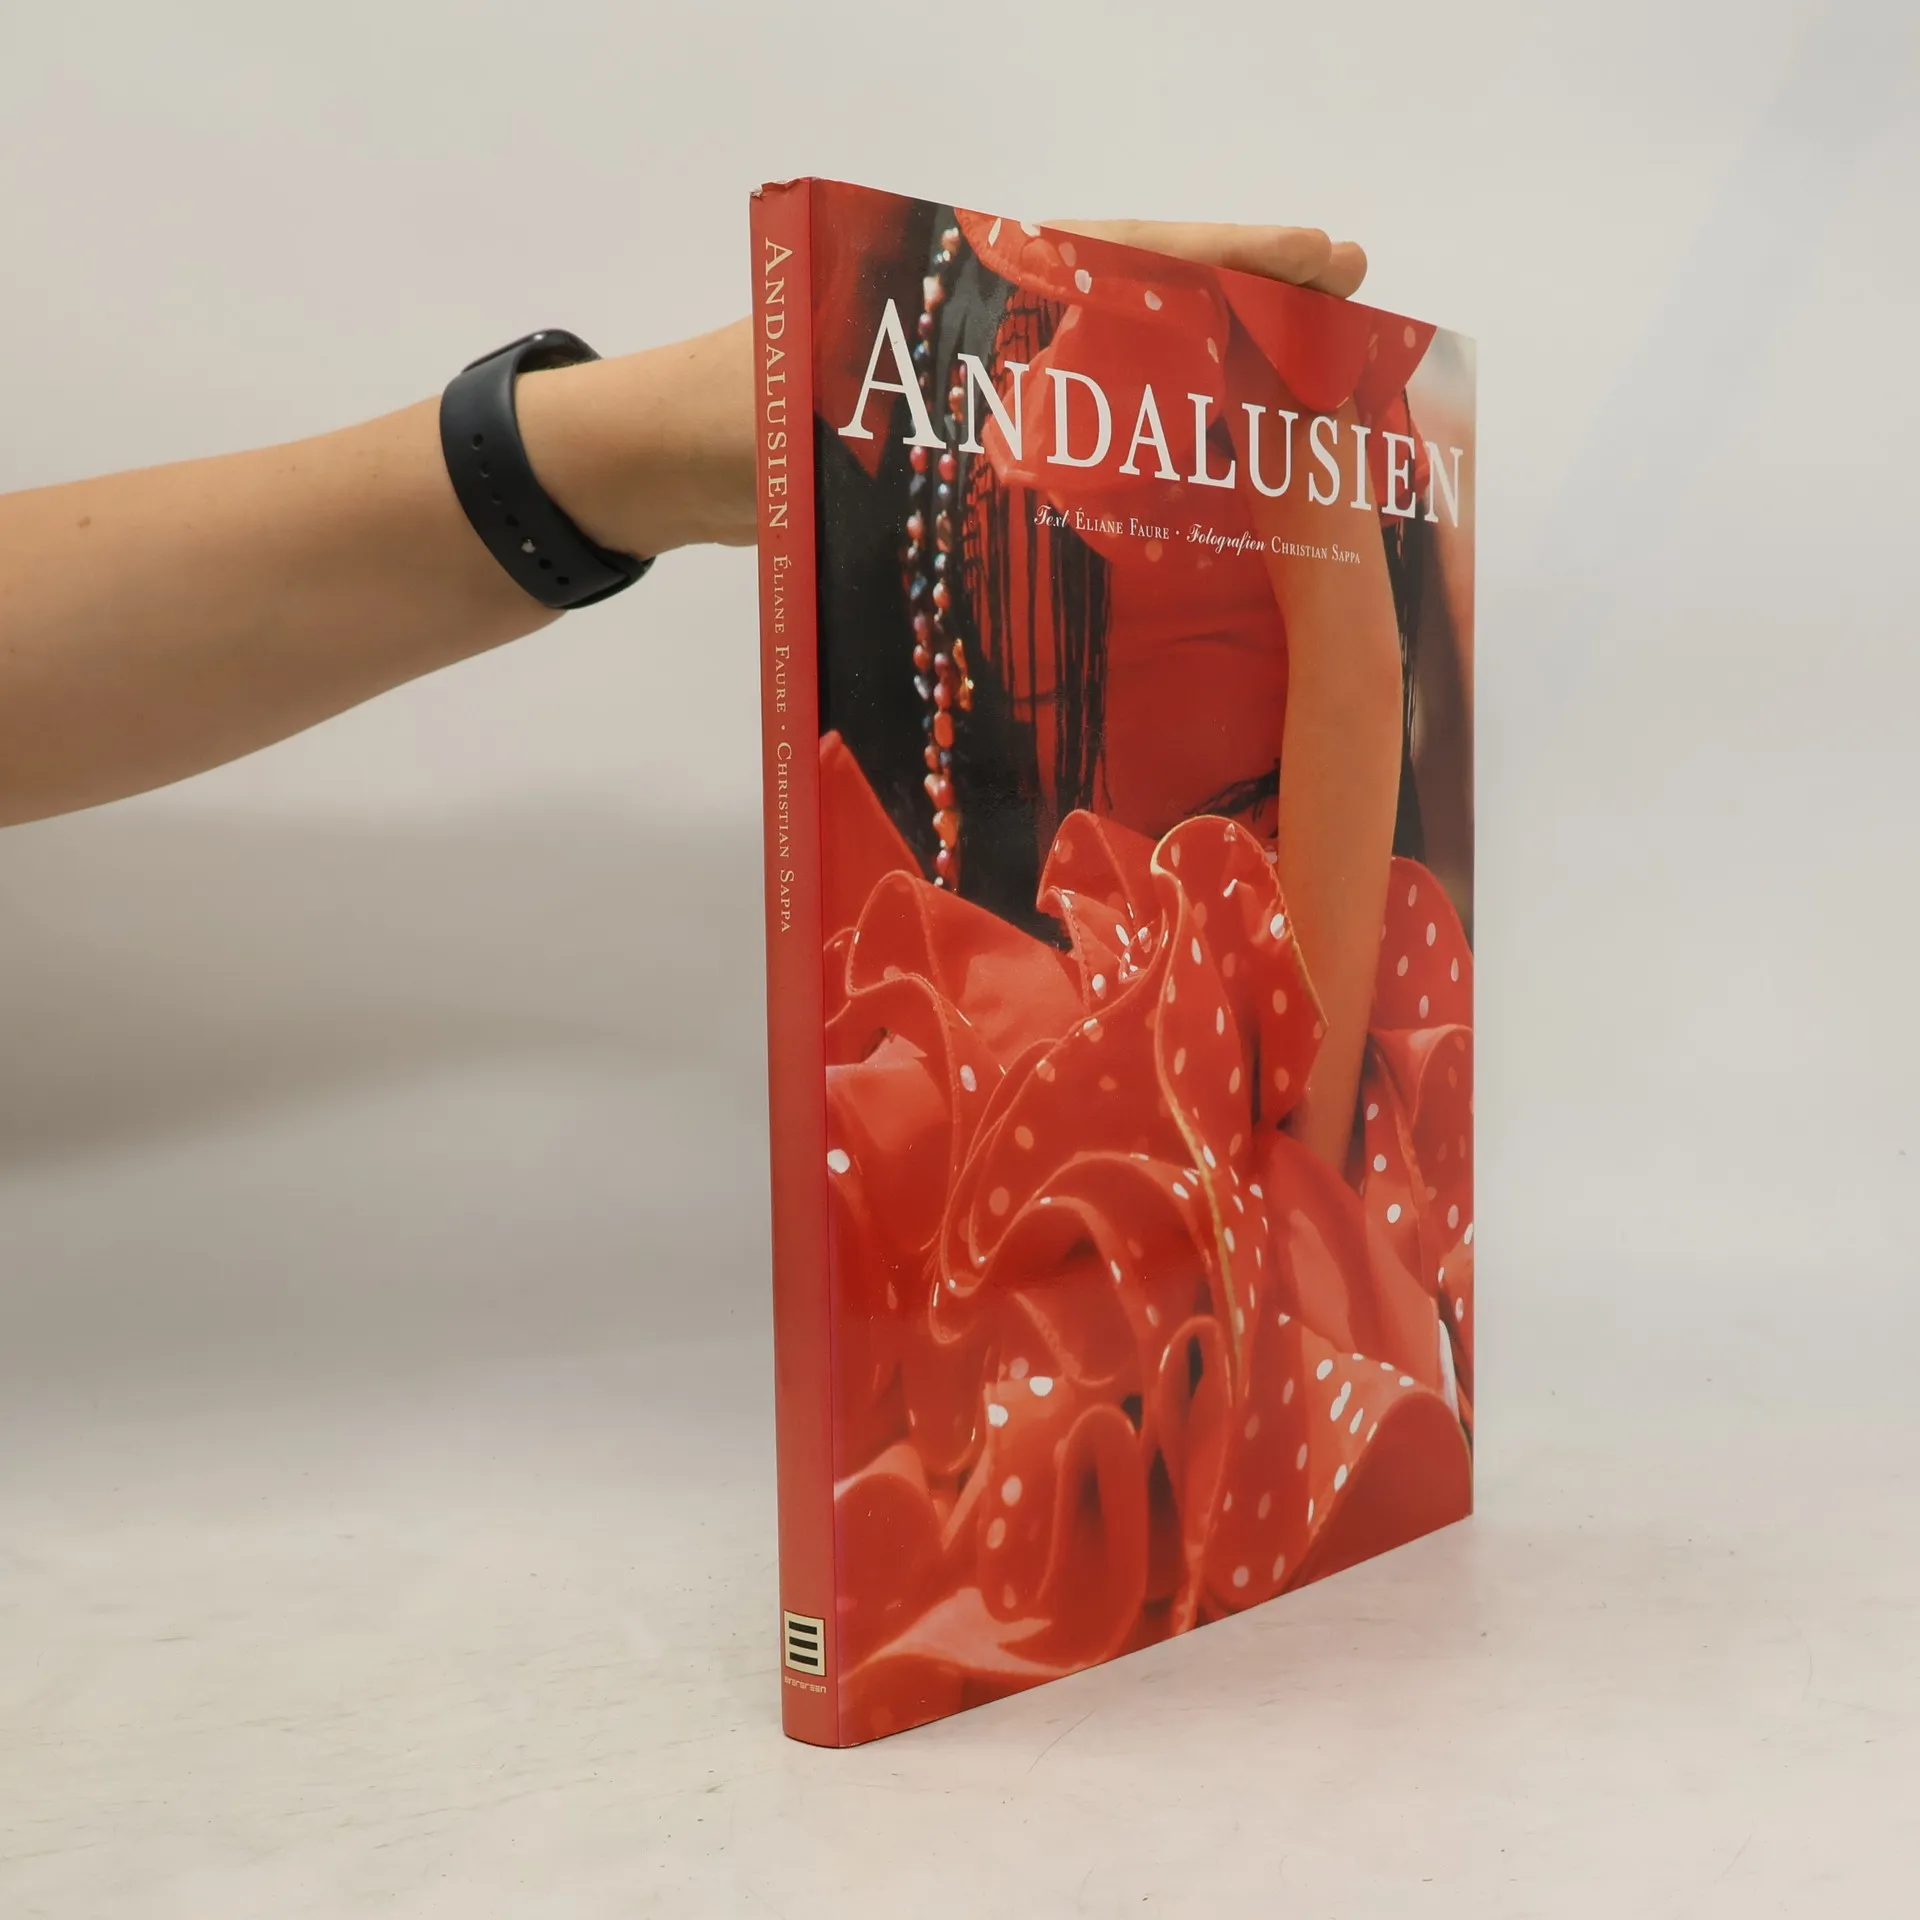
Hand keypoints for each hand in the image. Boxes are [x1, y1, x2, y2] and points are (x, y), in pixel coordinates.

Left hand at [521, 220, 1365, 561]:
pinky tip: (1187, 479)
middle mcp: (985, 320)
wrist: (652, 462)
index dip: (1228, 260)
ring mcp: (977, 377)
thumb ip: (899, 422)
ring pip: (1114, 364)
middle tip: (1351, 325)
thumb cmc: (719, 423)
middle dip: (1245, 310)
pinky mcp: (958, 436)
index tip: (1327, 258)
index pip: (1118, 254)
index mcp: (962, 284)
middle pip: (1138, 299)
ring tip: (1299, 410)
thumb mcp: (811, 407)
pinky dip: (1132, 443)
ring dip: (1201, 380)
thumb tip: (1002, 447)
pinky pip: (1069, 429)